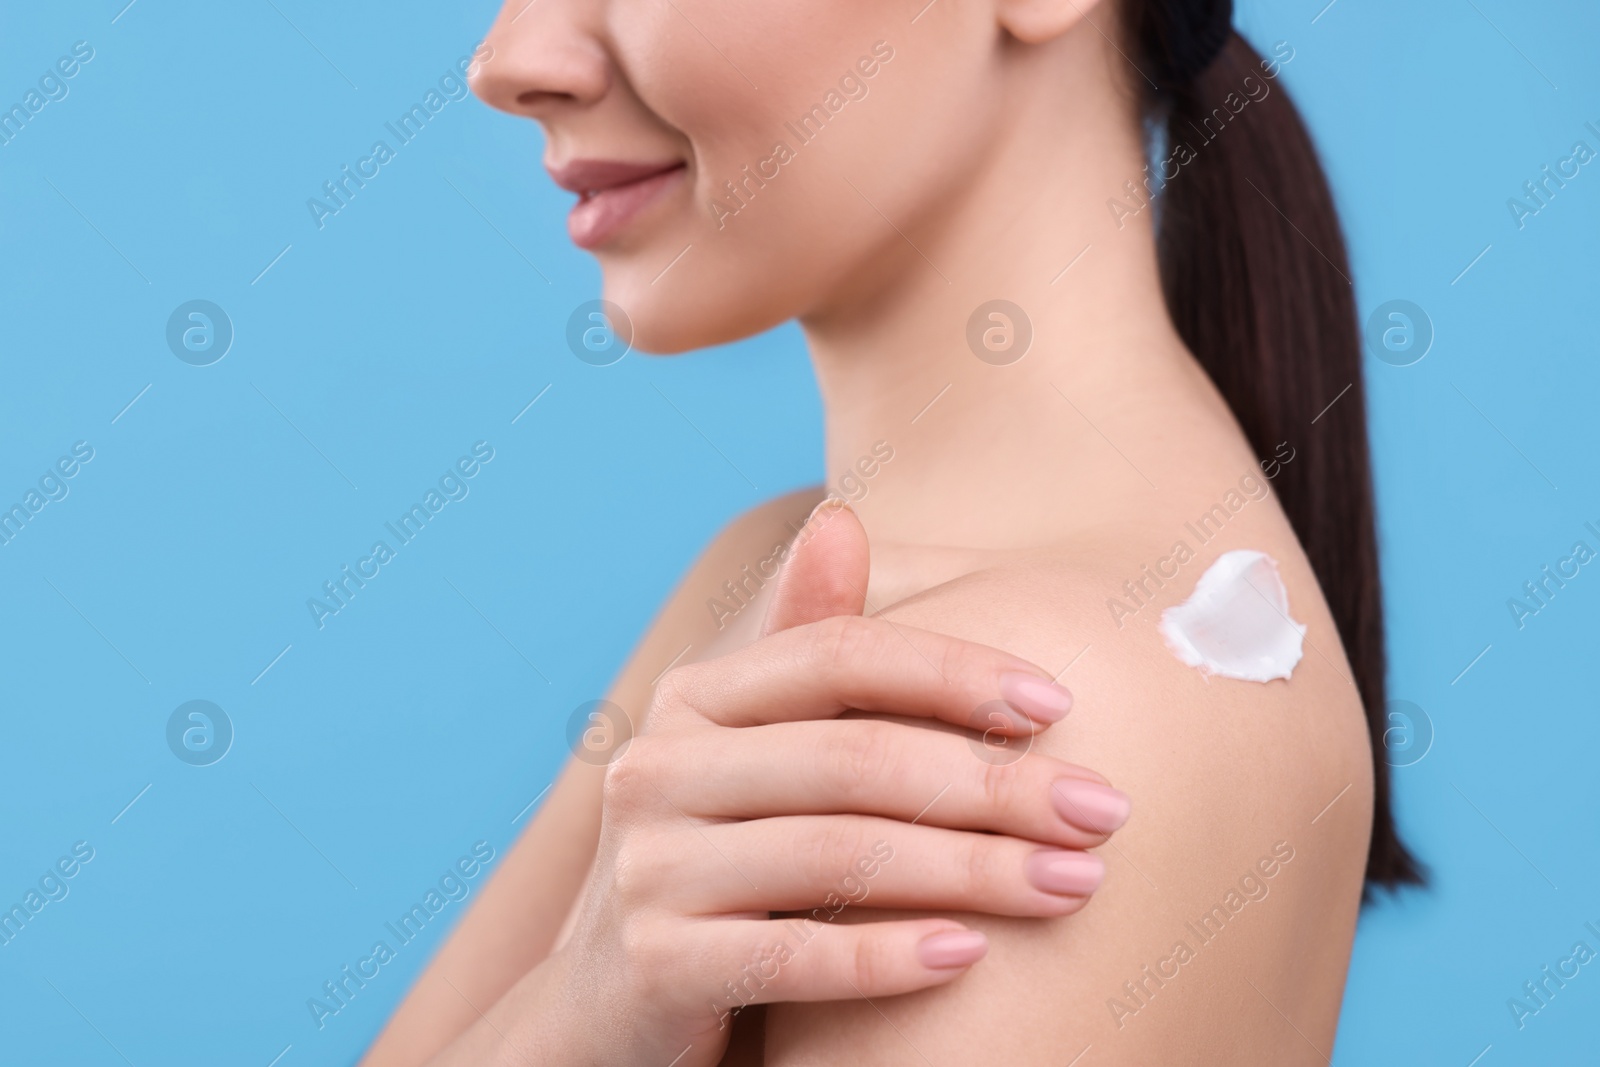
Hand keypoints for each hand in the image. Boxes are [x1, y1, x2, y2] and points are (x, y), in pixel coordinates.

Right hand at [553, 501, 1129, 1065]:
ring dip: (975, 871)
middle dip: (996, 785)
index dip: (953, 671)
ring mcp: (647, 869)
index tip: (1059, 704)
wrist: (610, 1004)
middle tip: (1105, 813)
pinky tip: (972, 956)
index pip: (837, 656)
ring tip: (1075, 883)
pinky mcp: (653, 966)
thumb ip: (802, 641)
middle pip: (856, 758)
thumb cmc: (717, 858)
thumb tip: (843, 519)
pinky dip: (890, 955)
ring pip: (839, 855)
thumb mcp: (750, 748)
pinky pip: (793, 955)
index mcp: (692, 700)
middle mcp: (657, 769)